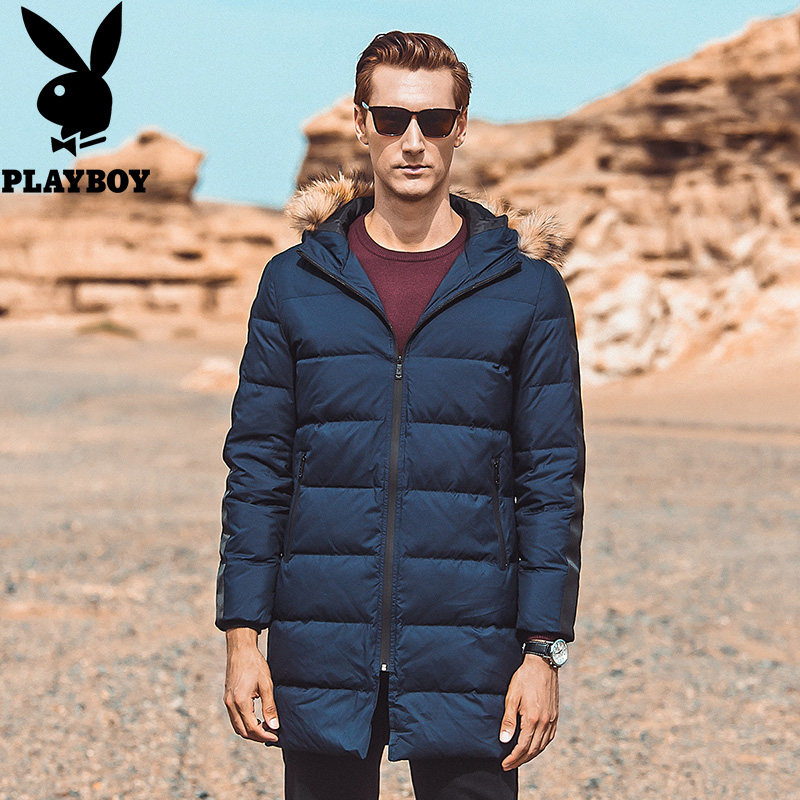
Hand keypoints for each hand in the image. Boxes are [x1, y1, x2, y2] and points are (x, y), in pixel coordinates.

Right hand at [222, 628, 280, 744]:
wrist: (240, 650)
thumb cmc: (255, 665)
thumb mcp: (266, 685)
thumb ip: (270, 706)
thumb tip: (274, 726)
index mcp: (241, 702)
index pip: (252, 728)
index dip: (265, 735)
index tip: (276, 736)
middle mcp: (231, 704)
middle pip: (243, 732)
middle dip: (258, 737)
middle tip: (272, 734)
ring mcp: (227, 702)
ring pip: (237, 727)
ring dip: (251, 731)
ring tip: (266, 728)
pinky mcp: (227, 698)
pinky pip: (234, 718)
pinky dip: (245, 724)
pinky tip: (256, 720)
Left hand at [499, 655, 558, 769]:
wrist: (542, 664)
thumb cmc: (524, 678)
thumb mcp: (511, 697)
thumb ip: (508, 720)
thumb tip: (504, 740)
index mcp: (532, 719)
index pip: (522, 747)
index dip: (513, 758)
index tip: (504, 764)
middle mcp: (544, 722)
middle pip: (533, 750)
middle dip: (520, 760)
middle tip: (509, 765)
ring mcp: (552, 719)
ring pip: (542, 746)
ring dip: (531, 755)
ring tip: (520, 759)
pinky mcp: (555, 715)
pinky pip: (549, 737)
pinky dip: (541, 746)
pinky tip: (534, 746)